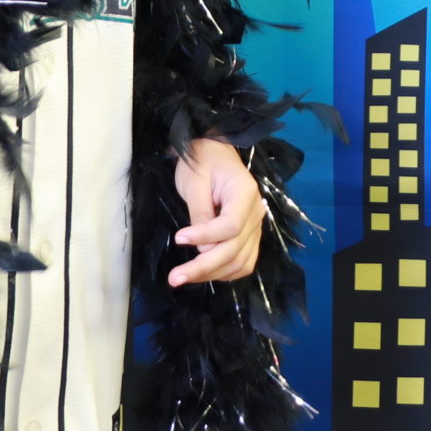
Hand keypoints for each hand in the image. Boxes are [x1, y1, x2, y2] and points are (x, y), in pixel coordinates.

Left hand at [168, 137, 264, 286]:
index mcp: (245, 193)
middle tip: (174, 278)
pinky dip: (225, 272)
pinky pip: (243, 262)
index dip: (206, 236)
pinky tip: (203, 274)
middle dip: (204, 267)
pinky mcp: (250, 236)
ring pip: (239, 262)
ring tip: (183, 277)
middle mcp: (256, 212)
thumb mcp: (195, 182)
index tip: (179, 238)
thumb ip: (200, 213)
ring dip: (212, 274)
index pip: (231, 225)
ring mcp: (256, 226)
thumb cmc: (202, 161)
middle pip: (235, 249)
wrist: (214, 152)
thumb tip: (202, 248)